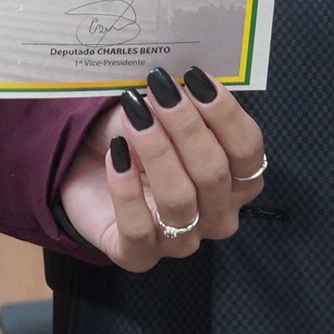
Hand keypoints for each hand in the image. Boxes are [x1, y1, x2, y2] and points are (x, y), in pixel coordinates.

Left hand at [56, 67, 266, 270]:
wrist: (84, 164)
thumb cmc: (134, 133)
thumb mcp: (162, 110)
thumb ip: (185, 98)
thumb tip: (187, 77)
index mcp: (237, 180)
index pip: (248, 151)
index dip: (225, 113)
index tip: (195, 77)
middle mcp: (216, 215)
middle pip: (214, 173)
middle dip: (186, 127)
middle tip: (160, 91)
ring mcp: (180, 241)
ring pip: (179, 201)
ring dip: (157, 152)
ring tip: (134, 117)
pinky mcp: (138, 256)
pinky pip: (139, 229)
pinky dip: (126, 189)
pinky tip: (115, 156)